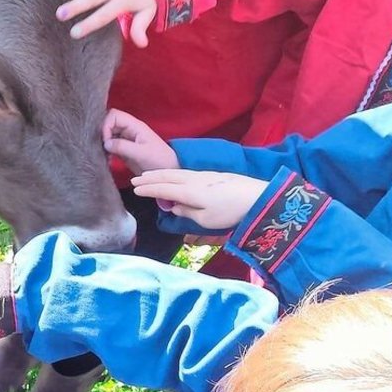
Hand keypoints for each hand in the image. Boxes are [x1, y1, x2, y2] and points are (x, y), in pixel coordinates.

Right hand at [103, 109, 176, 174]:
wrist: (167, 171)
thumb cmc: (159, 160)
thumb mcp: (142, 153)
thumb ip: (123, 146)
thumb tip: (105, 143)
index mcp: (134, 126)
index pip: (114, 115)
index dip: (106, 125)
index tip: (106, 141)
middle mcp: (128, 130)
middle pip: (108, 124)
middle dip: (102, 135)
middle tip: (103, 149)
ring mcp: (125, 139)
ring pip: (107, 135)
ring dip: (103, 144)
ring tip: (105, 156)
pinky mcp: (123, 150)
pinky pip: (109, 146)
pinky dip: (106, 152)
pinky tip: (108, 160)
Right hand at [130, 169, 268, 229]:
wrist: (257, 196)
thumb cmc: (230, 212)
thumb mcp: (206, 219)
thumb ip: (187, 212)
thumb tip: (175, 206)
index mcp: (188, 191)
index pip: (162, 189)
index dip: (148, 189)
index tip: (135, 189)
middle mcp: (192, 180)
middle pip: (167, 177)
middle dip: (150, 178)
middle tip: (135, 179)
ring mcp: (202, 175)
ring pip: (175, 172)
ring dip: (160, 174)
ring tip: (149, 175)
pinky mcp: (211, 175)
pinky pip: (184, 172)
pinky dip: (172, 173)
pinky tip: (173, 176)